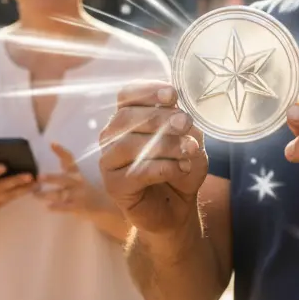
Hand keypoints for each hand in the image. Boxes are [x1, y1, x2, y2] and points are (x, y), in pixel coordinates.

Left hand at [37, 142, 105, 216]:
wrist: (104, 206)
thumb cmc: (87, 190)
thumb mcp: (79, 177)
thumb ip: (68, 168)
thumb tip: (58, 155)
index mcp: (77, 174)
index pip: (70, 160)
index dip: (61, 152)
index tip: (52, 143)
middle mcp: (78, 183)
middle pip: (64, 179)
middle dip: (52, 178)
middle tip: (40, 177)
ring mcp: (78, 196)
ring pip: (61, 194)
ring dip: (48, 194)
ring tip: (35, 195)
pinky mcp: (78, 208)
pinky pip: (66, 207)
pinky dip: (57, 207)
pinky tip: (48, 207)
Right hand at [98, 82, 206, 235]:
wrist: (177, 208)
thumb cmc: (180, 168)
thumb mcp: (189, 140)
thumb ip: (183, 124)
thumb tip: (180, 110)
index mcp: (128, 118)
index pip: (126, 95)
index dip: (146, 91)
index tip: (172, 94)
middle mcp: (112, 136)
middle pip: (126, 117)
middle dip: (158, 118)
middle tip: (185, 123)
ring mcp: (109, 161)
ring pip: (130, 144)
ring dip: (165, 144)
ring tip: (189, 150)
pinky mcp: (113, 185)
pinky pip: (137, 171)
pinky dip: (164, 167)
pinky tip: (183, 168)